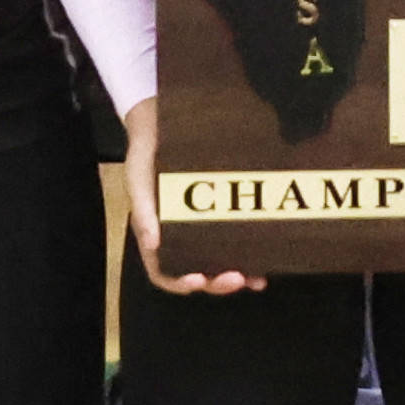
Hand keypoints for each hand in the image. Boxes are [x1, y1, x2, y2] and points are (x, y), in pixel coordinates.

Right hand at [121, 95, 253, 294]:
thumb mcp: (138, 177)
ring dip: (237, 276)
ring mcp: (202, 228)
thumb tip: (152, 245)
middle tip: (237, 278)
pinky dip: (250, 254)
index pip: (163, 272)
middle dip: (217, 282)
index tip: (197, 280)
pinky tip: (266, 259)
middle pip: (196, 274)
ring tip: (256, 280)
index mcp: (155, 235)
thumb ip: (142, 210)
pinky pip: (235, 241)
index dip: (179, 283)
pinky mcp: (221, 215)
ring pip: (218, 264)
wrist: (165, 122)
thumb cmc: (146, 153)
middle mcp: (179, 238)